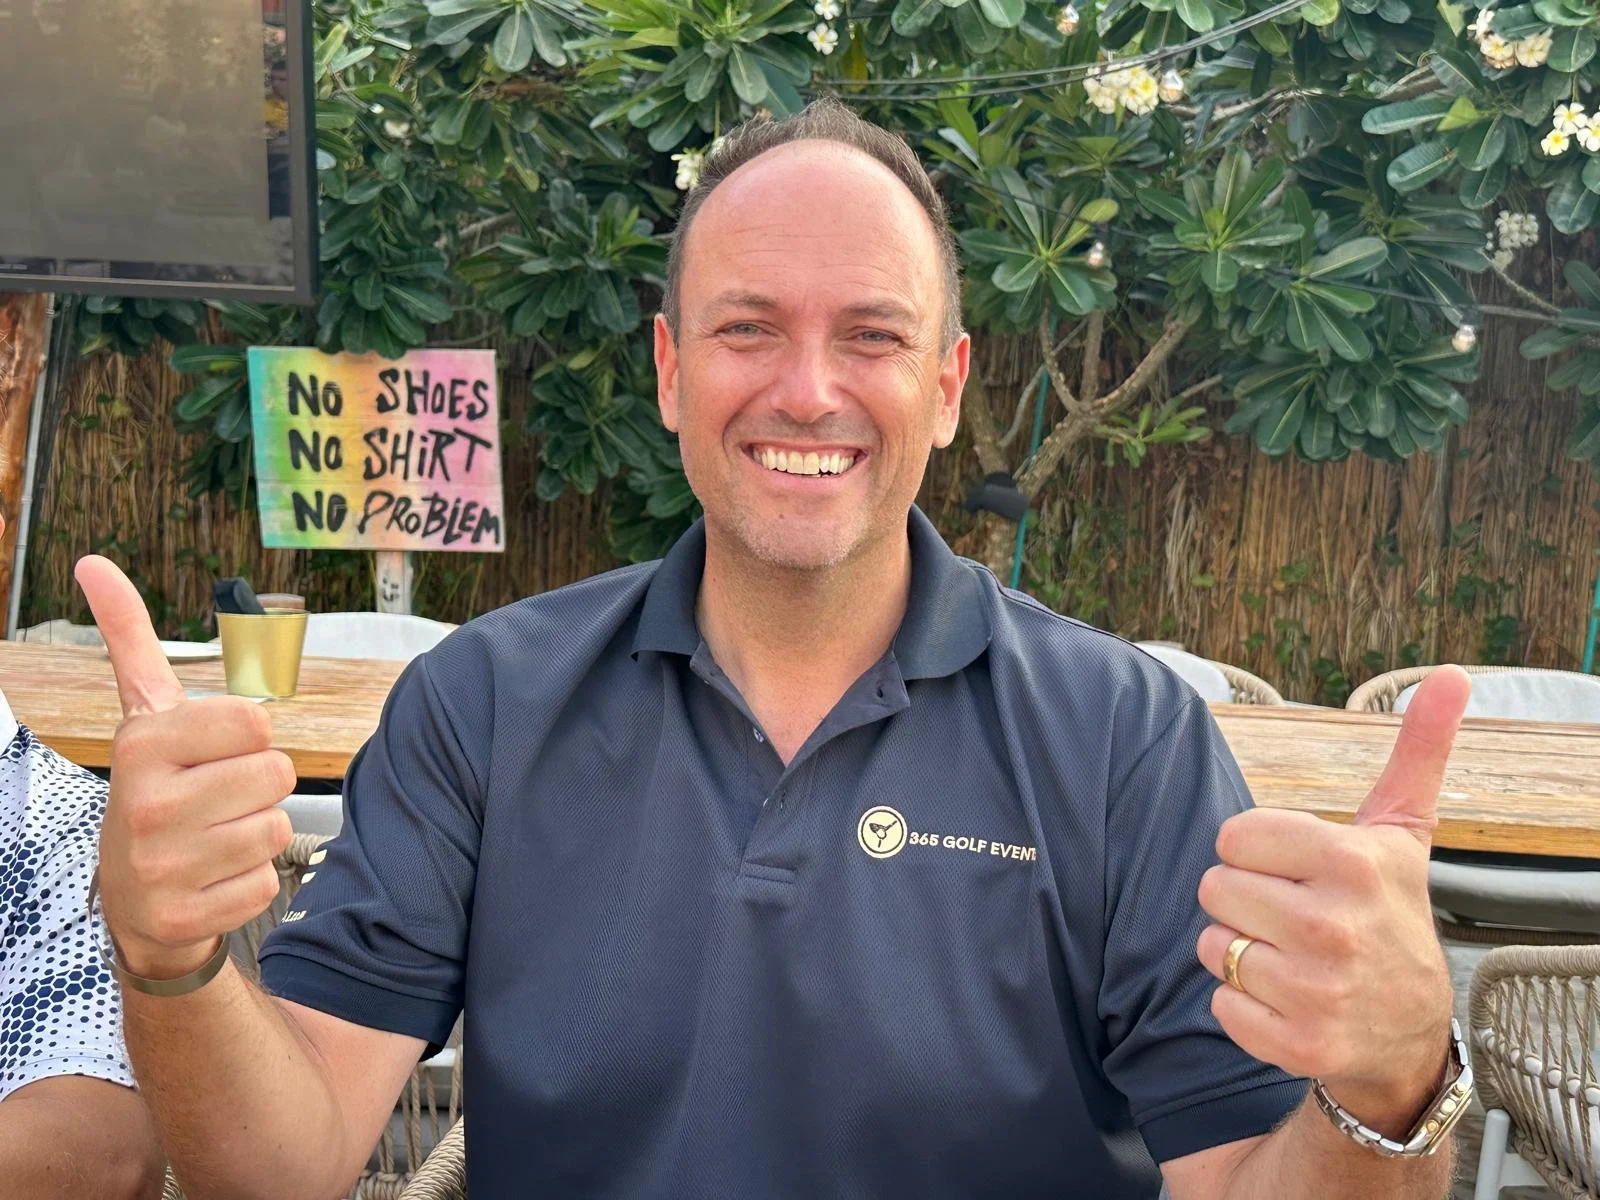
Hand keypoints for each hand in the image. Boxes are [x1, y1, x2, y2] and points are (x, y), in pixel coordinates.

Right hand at [77, 556, 295, 980]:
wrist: (131, 897)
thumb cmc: (155, 789)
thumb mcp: (143, 715)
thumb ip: (131, 639)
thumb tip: (94, 563)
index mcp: (142, 746)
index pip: (255, 721)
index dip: (247, 737)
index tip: (212, 751)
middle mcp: (145, 805)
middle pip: (276, 774)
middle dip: (259, 785)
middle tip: (217, 799)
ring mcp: (162, 867)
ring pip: (276, 828)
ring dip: (256, 833)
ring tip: (213, 837)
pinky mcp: (185, 917)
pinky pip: (267, 882)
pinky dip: (250, 882)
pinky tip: (211, 878)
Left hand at [1195, 666, 1471, 1136]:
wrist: (1411, 1033)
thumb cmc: (1391, 914)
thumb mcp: (1402, 833)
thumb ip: (1415, 752)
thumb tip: (1452, 675)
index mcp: (1351, 863)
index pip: (1232, 835)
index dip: (1254, 851)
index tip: (1294, 869)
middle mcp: (1334, 926)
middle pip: (1213, 887)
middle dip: (1243, 899)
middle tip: (1291, 916)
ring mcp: (1316, 989)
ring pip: (1210, 944)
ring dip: (1237, 950)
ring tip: (1289, 956)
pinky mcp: (1297, 1042)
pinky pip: (1218, 1002)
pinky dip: (1241, 1002)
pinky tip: (1285, 998)